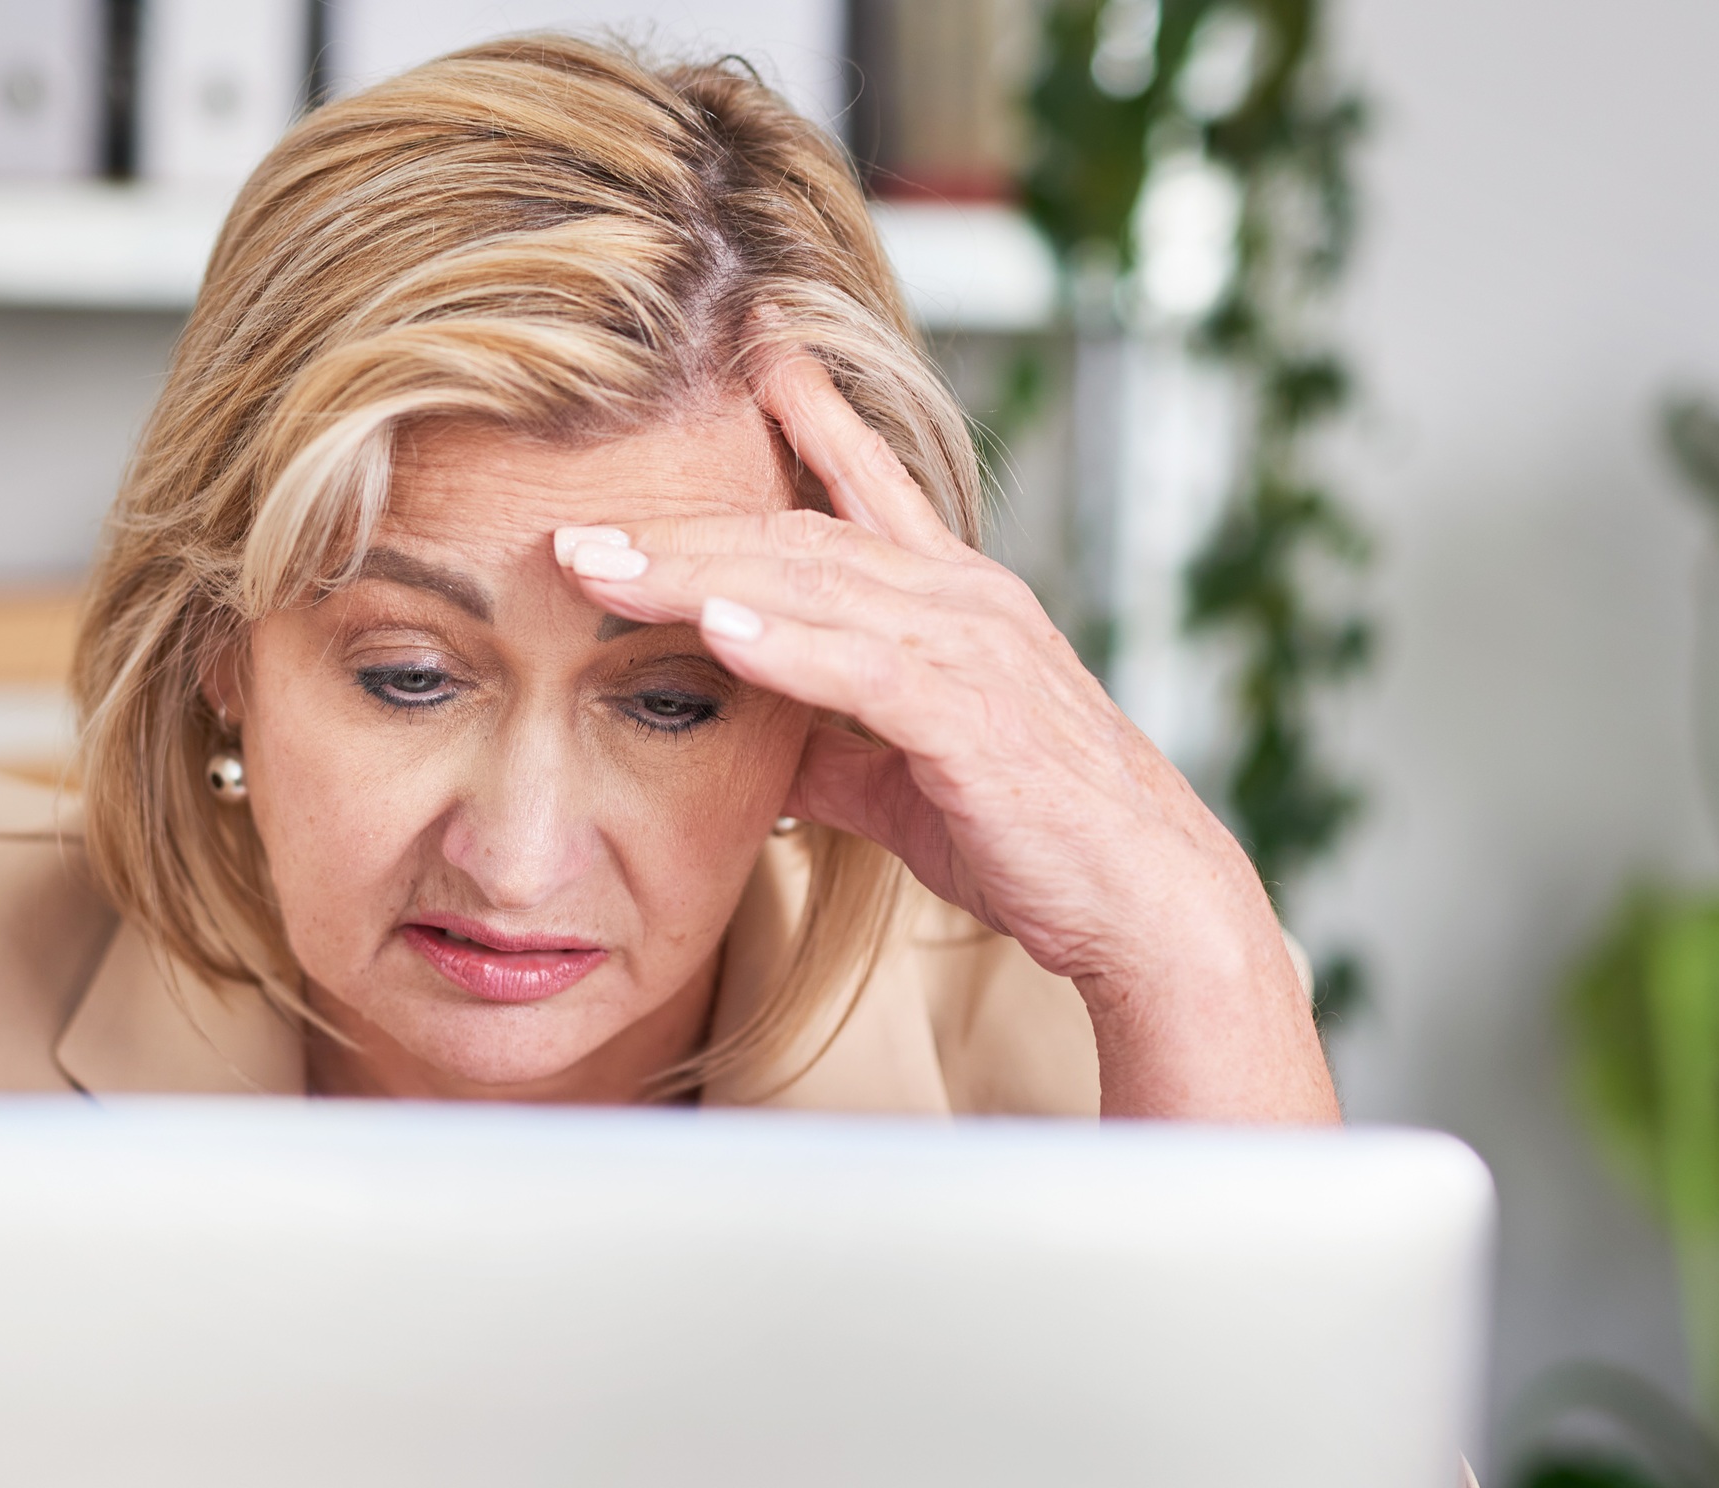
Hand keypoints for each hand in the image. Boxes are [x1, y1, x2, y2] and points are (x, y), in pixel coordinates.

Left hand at [556, 348, 1335, 1122]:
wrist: (1144, 900)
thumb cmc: (1032, 837)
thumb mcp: (903, 779)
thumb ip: (827, 748)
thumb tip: (751, 755)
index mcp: (951, 599)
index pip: (862, 484)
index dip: (804, 415)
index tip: (741, 355)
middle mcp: (962, 600)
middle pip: (796, 535)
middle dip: (680, 526)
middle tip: (574, 520)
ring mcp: (970, 650)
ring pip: (812, 584)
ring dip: (696, 573)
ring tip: (601, 565)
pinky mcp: (971, 717)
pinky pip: (863, 666)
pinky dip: (783, 644)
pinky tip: (712, 627)